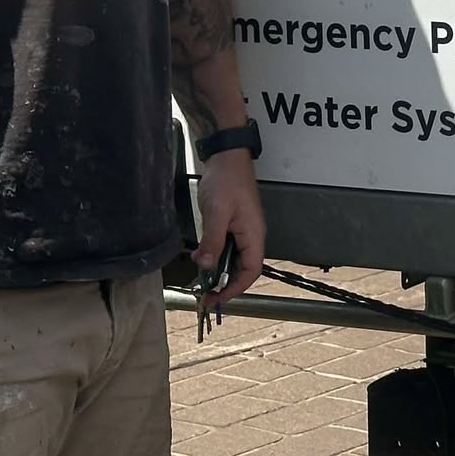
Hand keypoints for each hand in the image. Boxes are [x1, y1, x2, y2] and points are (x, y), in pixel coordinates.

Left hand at [195, 151, 264, 305]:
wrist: (226, 157)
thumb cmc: (226, 181)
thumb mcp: (217, 212)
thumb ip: (213, 240)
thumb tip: (207, 267)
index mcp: (254, 235)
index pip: (250, 271)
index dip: (235, 288)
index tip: (216, 298)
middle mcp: (252, 236)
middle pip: (243, 270)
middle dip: (225, 284)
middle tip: (205, 295)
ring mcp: (243, 231)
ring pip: (233, 260)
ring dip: (218, 271)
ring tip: (200, 279)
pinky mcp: (233, 225)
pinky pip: (227, 248)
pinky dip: (214, 257)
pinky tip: (200, 257)